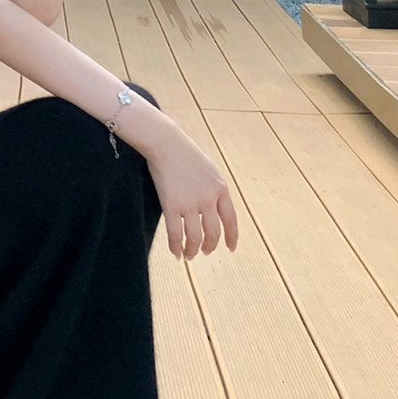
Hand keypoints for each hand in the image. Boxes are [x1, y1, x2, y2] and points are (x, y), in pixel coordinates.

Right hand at [143, 123, 238, 259]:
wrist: (165, 143)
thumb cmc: (185, 153)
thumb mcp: (210, 170)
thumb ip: (214, 190)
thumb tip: (214, 211)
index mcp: (221, 188)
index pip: (231, 220)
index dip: (232, 237)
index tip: (230, 249)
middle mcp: (208, 198)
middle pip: (213, 233)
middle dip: (210, 246)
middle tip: (205, 252)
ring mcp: (190, 203)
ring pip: (195, 238)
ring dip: (192, 250)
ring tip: (189, 255)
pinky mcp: (171, 205)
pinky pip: (175, 234)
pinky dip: (176, 247)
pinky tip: (176, 252)